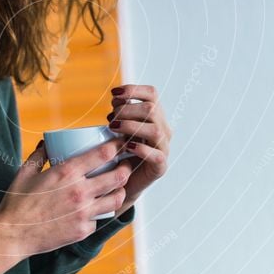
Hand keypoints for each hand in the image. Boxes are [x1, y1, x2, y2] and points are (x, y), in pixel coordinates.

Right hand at [0, 138, 133, 257]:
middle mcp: (80, 192)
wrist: (12, 235)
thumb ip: (39, 155)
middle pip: (118, 176)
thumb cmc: (17, 201)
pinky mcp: (83, 230)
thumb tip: (47, 142)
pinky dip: (99, 212)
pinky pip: (100, 218)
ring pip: (116, 199)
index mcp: (67, 173)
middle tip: (124, 165)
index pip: (104, 154)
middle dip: (126, 168)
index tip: (119, 143)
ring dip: (120, 190)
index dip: (117, 146)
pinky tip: (96, 208)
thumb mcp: (26, 172)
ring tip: (118, 187)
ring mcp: (84, 213)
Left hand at [106, 84, 171, 215]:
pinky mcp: (160, 167)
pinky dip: (141, 149)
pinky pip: (156, 155)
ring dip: (131, 126)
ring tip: (113, 128)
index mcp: (155, 116)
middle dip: (127, 109)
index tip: (113, 94)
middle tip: (110, 117)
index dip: (133, 90)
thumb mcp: (117, 129)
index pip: (152, 94)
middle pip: (151, 109)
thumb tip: (113, 99)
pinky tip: (126, 146)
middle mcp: (163, 130)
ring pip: (155, 130)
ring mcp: (163, 148)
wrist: (122, 183)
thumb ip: (118, 114)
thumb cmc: (118, 153)